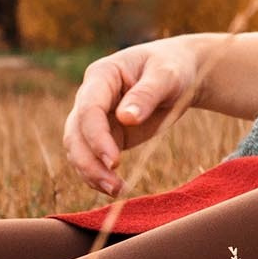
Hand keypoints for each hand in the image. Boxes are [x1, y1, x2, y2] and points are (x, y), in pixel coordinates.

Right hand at [62, 34, 220, 195]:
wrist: (181, 73)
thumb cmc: (174, 67)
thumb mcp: (167, 76)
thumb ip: (147, 94)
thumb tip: (126, 118)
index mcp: (101, 76)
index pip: (89, 109)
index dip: (97, 137)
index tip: (115, 161)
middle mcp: (90, 97)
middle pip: (76, 133)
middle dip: (89, 162)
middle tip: (113, 185)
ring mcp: (96, 118)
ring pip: (78, 149)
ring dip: (91, 173)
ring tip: (117, 190)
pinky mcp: (106, 135)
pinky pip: (93, 158)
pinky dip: (99, 175)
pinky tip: (116, 188)